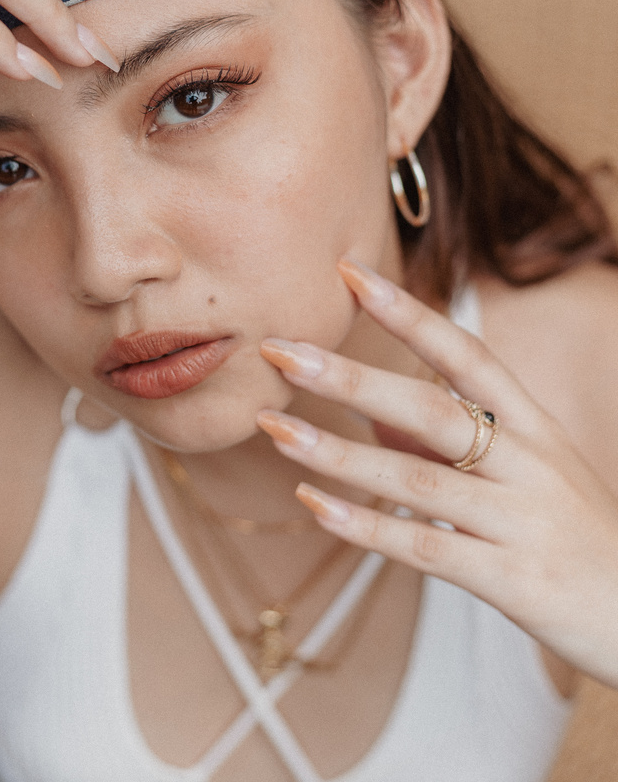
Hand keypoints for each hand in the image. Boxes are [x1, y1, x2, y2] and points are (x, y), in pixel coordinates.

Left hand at [257, 258, 617, 686]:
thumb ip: (451, 440)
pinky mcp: (514, 581)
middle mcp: (529, 463)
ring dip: (338, 451)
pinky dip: (368, 526)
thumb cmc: (577, 538)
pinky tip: (315, 505)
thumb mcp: (527, 474)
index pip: (464, 353)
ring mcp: (523, 521)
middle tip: (284, 350)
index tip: (350, 273)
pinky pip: (428, 547)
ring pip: (418, 477)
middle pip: (432, 408)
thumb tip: (371, 410)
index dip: (407, 312)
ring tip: (276, 428)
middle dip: (352, 376)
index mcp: (533, 426)